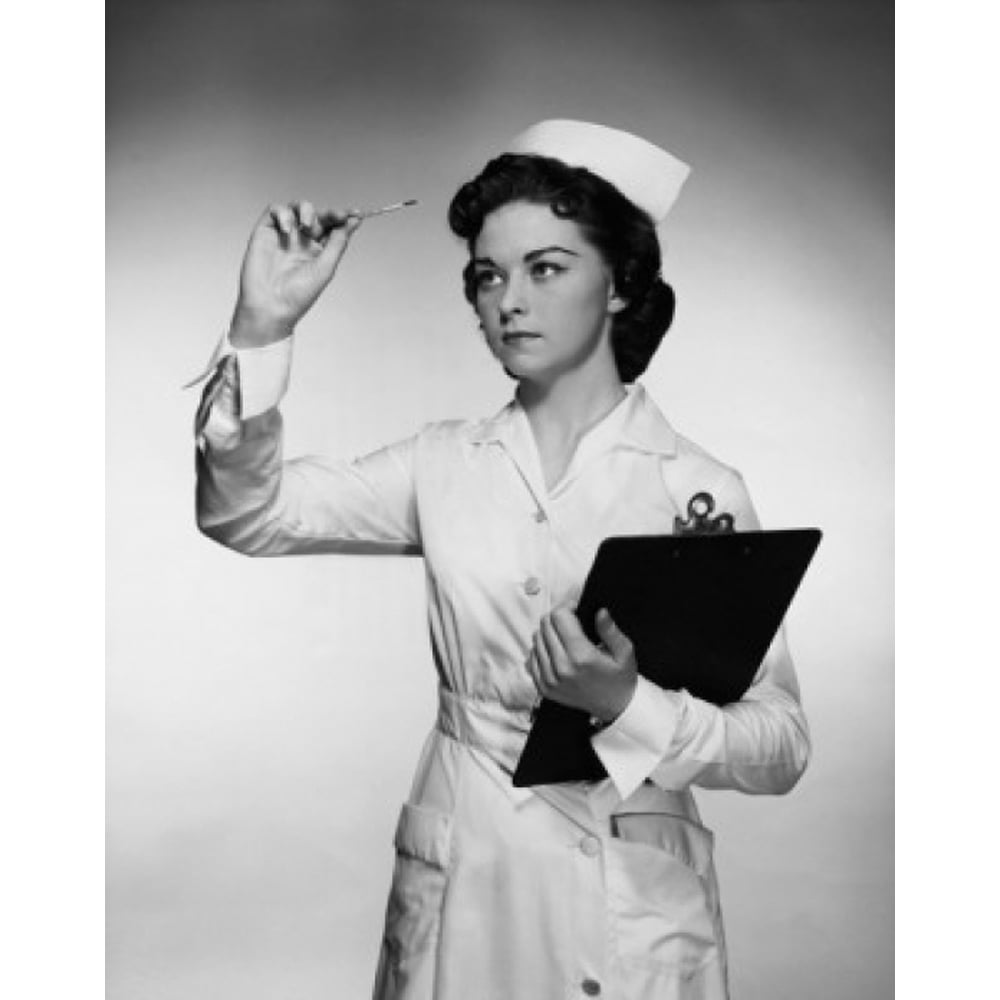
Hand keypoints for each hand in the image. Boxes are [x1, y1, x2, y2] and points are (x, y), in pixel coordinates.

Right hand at [229, 200, 363, 347]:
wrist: (271, 305)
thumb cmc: (298, 294)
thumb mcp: (326, 267)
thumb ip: (338, 242)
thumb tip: (353, 221)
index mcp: (318, 250)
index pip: (332, 227)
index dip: (343, 218)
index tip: (356, 214)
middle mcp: (301, 241)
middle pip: (317, 215)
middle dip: (329, 213)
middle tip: (338, 215)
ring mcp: (283, 235)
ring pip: (297, 208)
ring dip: (305, 210)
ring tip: (307, 224)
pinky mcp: (265, 231)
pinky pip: (275, 210)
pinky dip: (283, 213)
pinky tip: (287, 229)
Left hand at [528, 607, 637, 722]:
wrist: (614, 708)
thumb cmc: (620, 678)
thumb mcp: (624, 652)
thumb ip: (610, 630)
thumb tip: (600, 612)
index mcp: (581, 656)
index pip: (559, 616)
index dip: (568, 607)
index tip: (576, 610)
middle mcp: (562, 667)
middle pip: (545, 625)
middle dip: (557, 618)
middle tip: (571, 622)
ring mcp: (550, 679)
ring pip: (536, 639)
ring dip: (548, 633)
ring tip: (565, 638)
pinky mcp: (543, 687)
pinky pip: (532, 657)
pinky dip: (541, 650)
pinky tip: (556, 652)